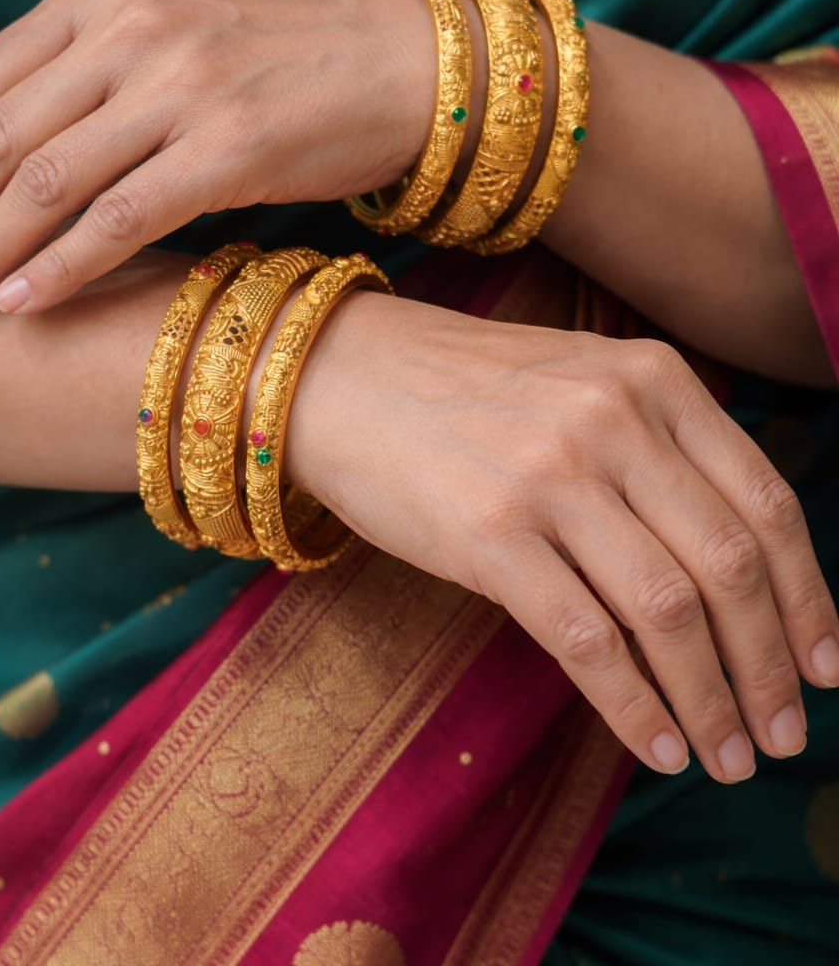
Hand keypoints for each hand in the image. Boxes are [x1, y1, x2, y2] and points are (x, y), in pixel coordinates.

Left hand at [0, 0, 436, 320]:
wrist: (400, 60)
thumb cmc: (282, 57)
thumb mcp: (173, 29)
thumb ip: (90, 63)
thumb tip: (3, 142)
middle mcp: (132, 30)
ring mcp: (182, 86)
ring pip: (45, 181)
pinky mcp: (231, 147)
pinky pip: (120, 217)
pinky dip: (60, 266)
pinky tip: (20, 304)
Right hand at [285, 293, 838, 781]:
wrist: (341, 376)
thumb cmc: (462, 391)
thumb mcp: (580, 383)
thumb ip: (659, 447)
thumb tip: (733, 570)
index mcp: (653, 379)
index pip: (766, 503)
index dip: (808, 598)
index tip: (824, 666)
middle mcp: (614, 421)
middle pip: (730, 566)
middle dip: (770, 667)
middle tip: (783, 735)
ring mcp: (551, 476)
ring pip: (669, 613)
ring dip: (712, 702)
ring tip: (727, 755)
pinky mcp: (488, 535)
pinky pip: (587, 641)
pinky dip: (634, 707)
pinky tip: (654, 746)